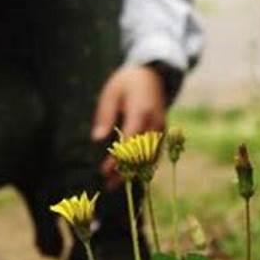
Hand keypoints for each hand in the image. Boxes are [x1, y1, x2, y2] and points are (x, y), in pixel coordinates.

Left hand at [92, 65, 165, 188]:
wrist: (153, 75)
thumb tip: (97, 138)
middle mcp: (155, 123)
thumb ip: (105, 115)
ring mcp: (162, 129)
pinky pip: (155, 154)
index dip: (117, 159)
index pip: (129, 141)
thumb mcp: (111, 93)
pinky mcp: (163, 133)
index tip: (103, 171)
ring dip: (133, 173)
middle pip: (141, 154)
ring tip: (115, 185)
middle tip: (107, 185)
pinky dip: (143, 167)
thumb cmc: (127, 83)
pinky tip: (130, 176)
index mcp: (141, 111)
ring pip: (150, 157)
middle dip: (124, 171)